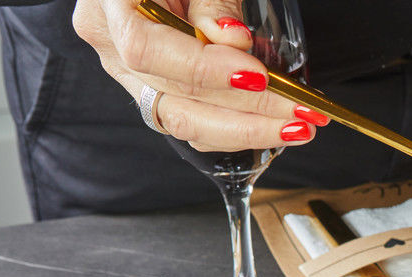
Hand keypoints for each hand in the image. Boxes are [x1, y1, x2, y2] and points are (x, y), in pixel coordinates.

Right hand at [72, 0, 326, 150]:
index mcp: (110, 7)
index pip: (147, 50)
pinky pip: (196, 124)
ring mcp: (132, 79)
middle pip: (176, 98)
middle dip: (248, 111)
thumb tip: (233, 40)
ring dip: (249, 130)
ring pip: (187, 123)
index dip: (203, 69)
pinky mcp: (158, 95)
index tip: (257, 76)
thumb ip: (211, 1)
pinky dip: (239, 128)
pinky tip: (277, 126)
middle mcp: (113, 50)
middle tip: (302, 112)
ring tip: (299, 127)